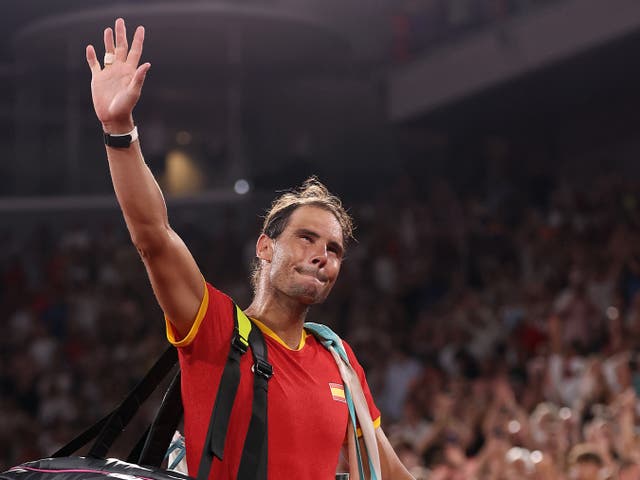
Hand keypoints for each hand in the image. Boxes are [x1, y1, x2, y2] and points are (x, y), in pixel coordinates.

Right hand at [86, 18, 149, 132]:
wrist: (113, 117)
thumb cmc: (126, 106)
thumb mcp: (134, 91)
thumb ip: (139, 77)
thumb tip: (147, 63)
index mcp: (130, 71)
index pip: (135, 51)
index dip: (138, 40)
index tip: (140, 28)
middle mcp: (120, 69)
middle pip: (121, 47)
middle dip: (121, 34)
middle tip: (120, 21)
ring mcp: (109, 73)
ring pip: (108, 53)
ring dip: (108, 42)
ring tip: (108, 30)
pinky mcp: (98, 78)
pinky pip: (94, 64)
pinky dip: (92, 56)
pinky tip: (90, 48)